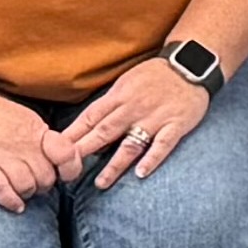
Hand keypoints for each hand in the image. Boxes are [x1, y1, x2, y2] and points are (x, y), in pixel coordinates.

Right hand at [0, 92, 67, 214]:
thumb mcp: (26, 119)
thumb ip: (42, 138)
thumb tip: (59, 156)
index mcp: (37, 132)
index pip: (66, 154)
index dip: (69, 169)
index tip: (63, 174)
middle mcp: (23, 145)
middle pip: (46, 178)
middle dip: (43, 185)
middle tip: (35, 185)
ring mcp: (1, 157)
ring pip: (27, 187)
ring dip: (26, 193)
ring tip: (22, 192)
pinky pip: (2, 191)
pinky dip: (11, 201)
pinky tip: (14, 205)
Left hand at [53, 58, 210, 185]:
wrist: (191, 64)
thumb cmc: (156, 75)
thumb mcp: (127, 82)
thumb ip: (110, 104)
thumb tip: (87, 126)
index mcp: (119, 96)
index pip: (91, 117)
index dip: (73, 135)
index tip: (56, 151)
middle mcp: (134, 108)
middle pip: (105, 132)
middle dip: (85, 151)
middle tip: (67, 170)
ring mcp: (155, 118)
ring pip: (131, 143)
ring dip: (114, 164)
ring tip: (100, 183)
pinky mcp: (176, 124)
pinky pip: (163, 144)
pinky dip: (153, 158)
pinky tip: (141, 173)